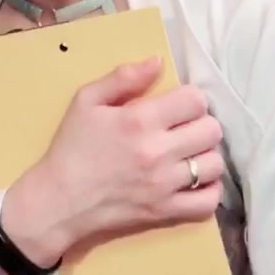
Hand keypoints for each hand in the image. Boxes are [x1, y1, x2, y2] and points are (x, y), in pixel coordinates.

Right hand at [2, 58, 222, 264]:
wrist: (60, 200)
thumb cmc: (72, 146)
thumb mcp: (86, 100)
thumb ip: (123, 77)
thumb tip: (158, 62)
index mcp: (139, 120)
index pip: (194, 101)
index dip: (190, 98)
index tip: (178, 104)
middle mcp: (158, 152)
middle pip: (211, 130)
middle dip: (201, 123)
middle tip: (184, 126)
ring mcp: (165, 185)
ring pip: (214, 165)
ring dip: (206, 154)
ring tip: (189, 152)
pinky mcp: (166, 212)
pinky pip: (208, 202)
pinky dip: (210, 189)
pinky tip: (196, 179)